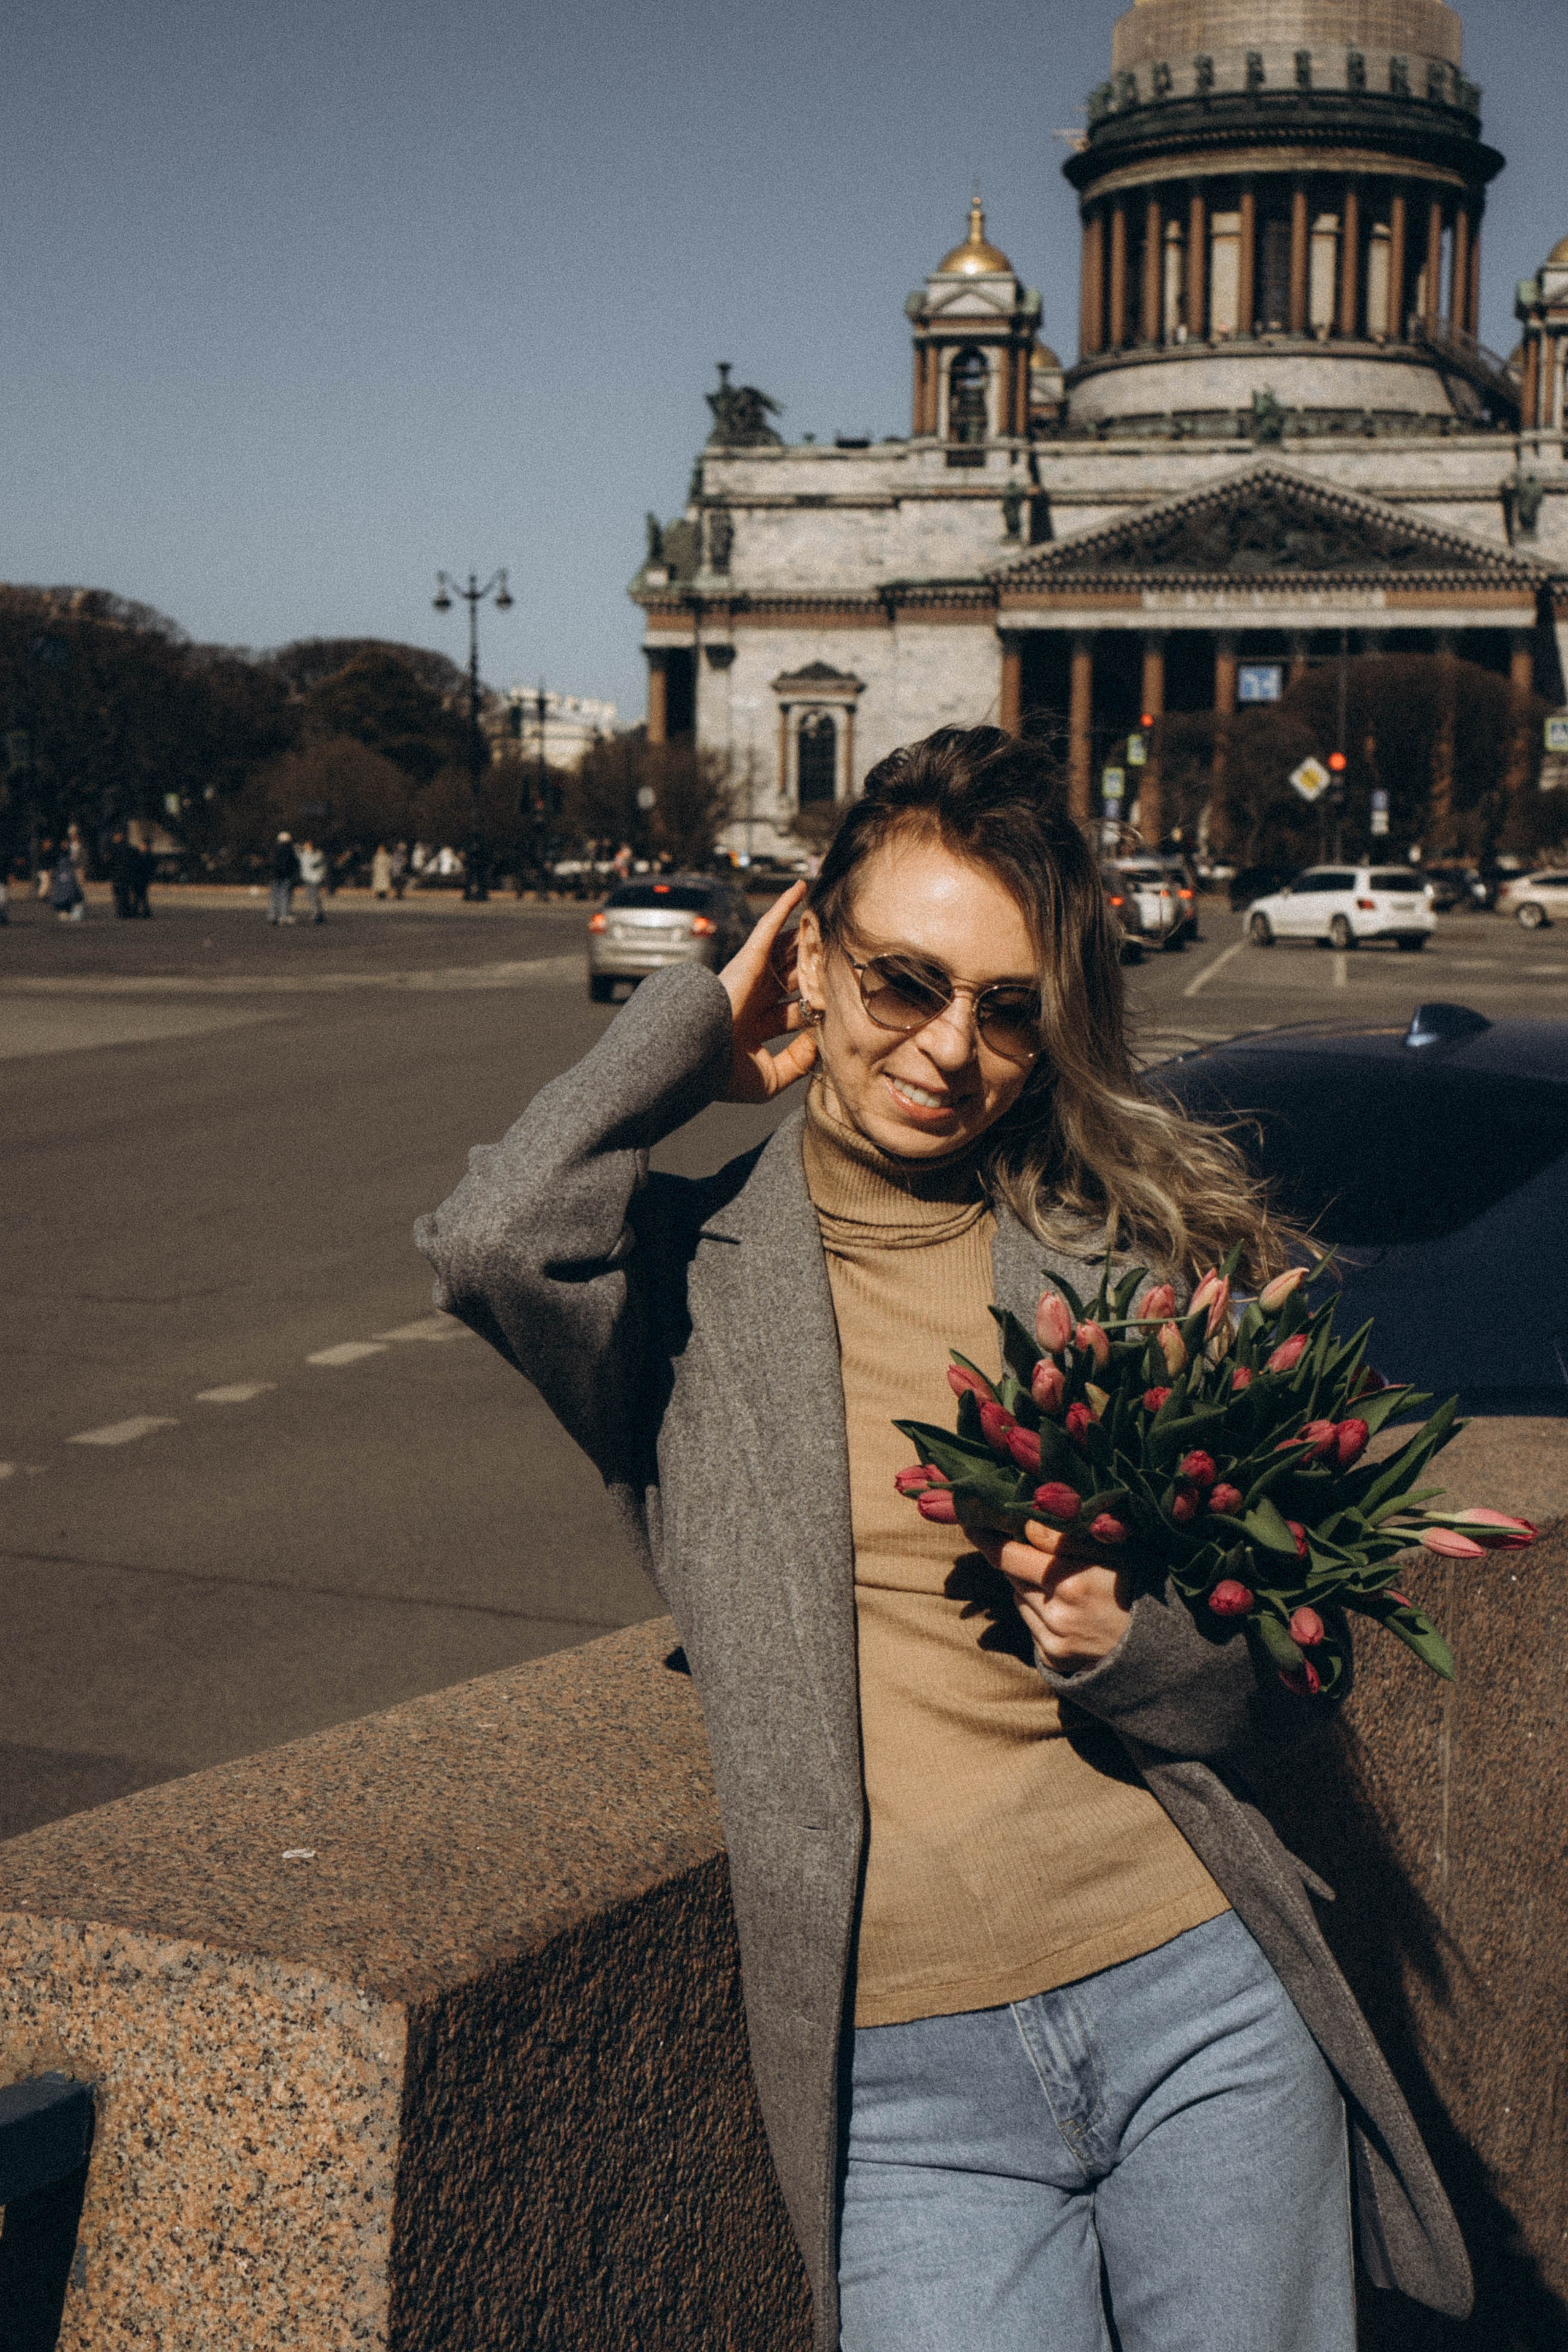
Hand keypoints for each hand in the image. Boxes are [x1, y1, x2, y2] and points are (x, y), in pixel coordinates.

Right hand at [717, 880, 819, 1102]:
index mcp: (755, 1026)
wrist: (698, 1057)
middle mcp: (754, 999)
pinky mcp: (749, 957)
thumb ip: (798, 1063)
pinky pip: (769, 925)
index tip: (840, 1009)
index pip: (794, 1013)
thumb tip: (821, 1043)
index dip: (816, 1011)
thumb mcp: (770, 1079)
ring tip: (827, 920)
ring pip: (787, 950)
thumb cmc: (724, 1074)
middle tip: (838, 955)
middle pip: (794, 977)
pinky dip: (784, 906)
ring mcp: (752, 976)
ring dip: (805, 936)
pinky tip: (800, 888)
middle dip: (814, 968)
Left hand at [969, 1521, 1132, 1673]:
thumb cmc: (1139, 1590)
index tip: (971, 1520)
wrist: (1161, 1653)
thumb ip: (1067, 1538)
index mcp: (1074, 1582)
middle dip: (1018, 1557)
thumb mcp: (1116, 1552)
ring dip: (1028, 1584)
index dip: (988, 1536)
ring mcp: (1053, 1640)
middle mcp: (1058, 1615)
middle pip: (1012, 1574)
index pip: (1010, 1554)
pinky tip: (1067, 1609)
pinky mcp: (1051, 1658)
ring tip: (1064, 1582)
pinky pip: (1029, 1622)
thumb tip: (1025, 1520)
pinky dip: (1038, 1610)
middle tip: (1035, 1547)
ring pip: (1018, 1597)